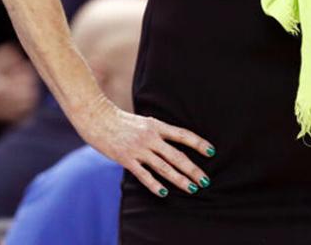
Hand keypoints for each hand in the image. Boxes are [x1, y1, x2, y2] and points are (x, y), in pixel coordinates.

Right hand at [78, 101, 215, 198]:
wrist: (98, 118)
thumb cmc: (121, 120)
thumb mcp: (144, 121)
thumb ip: (158, 131)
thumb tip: (174, 141)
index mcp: (156, 125)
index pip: (183, 135)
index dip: (198, 143)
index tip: (212, 151)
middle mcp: (150, 137)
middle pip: (177, 155)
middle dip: (193, 169)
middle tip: (205, 180)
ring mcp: (138, 149)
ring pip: (164, 167)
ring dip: (179, 179)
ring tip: (192, 188)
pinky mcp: (126, 159)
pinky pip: (143, 175)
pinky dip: (154, 185)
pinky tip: (164, 193)